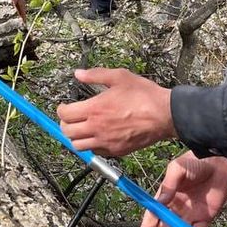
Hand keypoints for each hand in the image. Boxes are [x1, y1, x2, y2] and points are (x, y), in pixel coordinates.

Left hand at [56, 68, 175, 156]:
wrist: (165, 115)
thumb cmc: (144, 95)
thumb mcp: (119, 77)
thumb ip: (95, 75)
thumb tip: (78, 74)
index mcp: (95, 109)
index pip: (65, 115)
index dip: (61, 110)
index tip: (64, 106)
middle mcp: (97, 128)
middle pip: (67, 132)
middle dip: (65, 124)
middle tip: (70, 118)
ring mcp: (106, 142)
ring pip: (78, 146)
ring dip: (75, 137)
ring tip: (80, 129)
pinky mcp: (116, 151)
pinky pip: (95, 152)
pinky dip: (91, 145)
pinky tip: (97, 136)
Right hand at [139, 152, 226, 226]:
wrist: (219, 161)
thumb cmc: (196, 162)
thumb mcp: (177, 170)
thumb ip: (168, 186)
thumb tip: (159, 202)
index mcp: (167, 196)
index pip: (154, 214)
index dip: (148, 226)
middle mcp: (177, 207)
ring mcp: (191, 214)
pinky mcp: (206, 217)